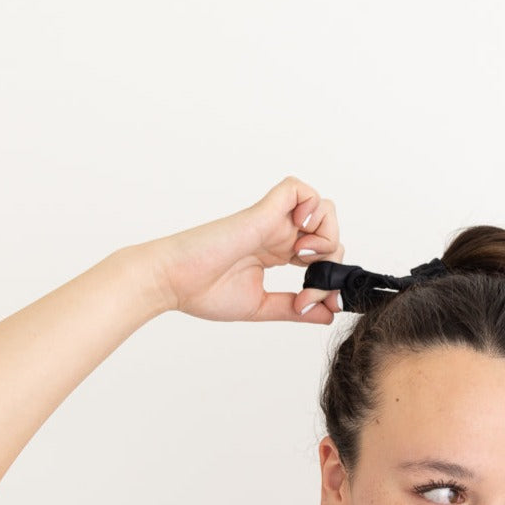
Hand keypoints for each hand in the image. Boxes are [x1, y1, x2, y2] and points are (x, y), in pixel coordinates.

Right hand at [148, 176, 344, 323]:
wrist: (172, 282)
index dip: (329, 277)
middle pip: (330, 230)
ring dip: (325, 235)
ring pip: (323, 207)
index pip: (323, 253)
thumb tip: (328, 314)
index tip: (314, 304)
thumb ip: (294, 309)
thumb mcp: (262, 306)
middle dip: (331, 263)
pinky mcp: (262, 211)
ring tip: (300, 258)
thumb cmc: (204, 292)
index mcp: (278, 252)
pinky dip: (311, 206)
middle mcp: (278, 233)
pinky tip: (298, 234)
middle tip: (308, 288)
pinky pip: (299, 190)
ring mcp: (272, 220)